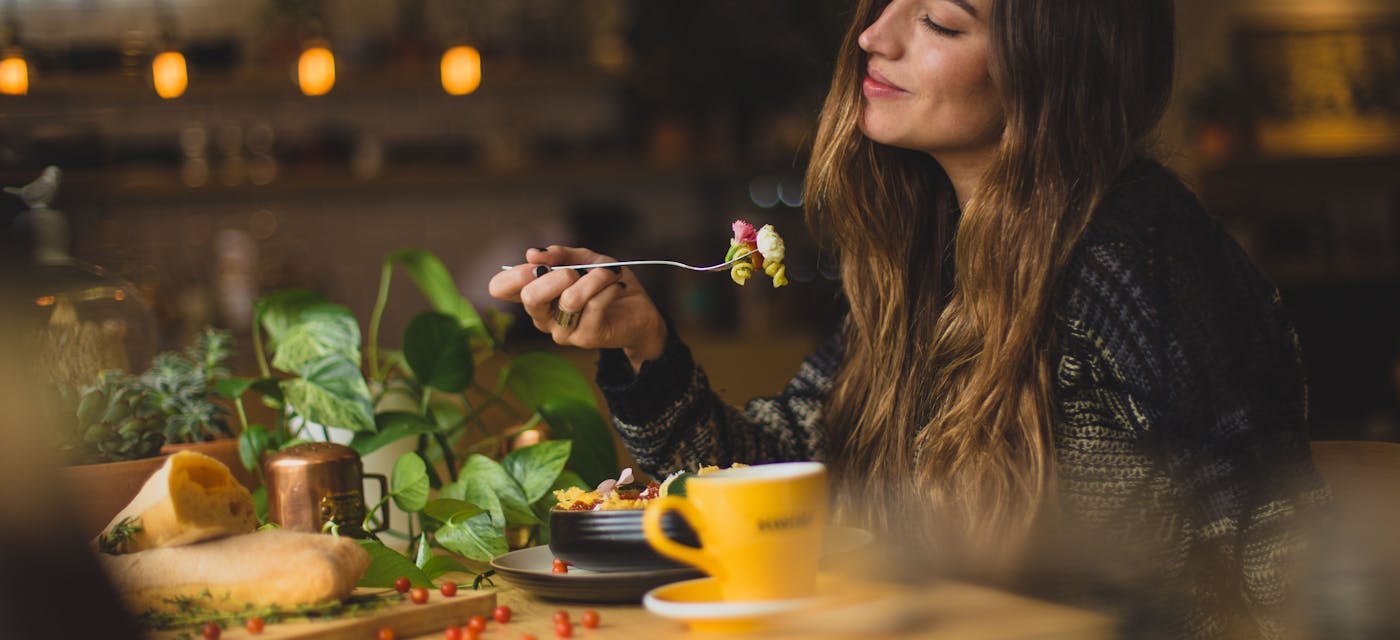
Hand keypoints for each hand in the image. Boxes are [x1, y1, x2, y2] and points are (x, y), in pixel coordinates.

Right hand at [488, 246, 665, 368]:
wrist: (639, 310)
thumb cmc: (606, 284)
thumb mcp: (584, 260)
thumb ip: (560, 254)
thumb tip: (532, 254)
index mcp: (535, 295)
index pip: (500, 288)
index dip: (514, 273)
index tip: (538, 263)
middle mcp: (542, 317)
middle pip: (530, 297)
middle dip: (556, 275)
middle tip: (576, 271)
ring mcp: (562, 331)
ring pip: (570, 299)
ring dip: (594, 278)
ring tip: (609, 274)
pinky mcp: (585, 338)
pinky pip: (594, 305)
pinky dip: (608, 288)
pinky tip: (617, 286)